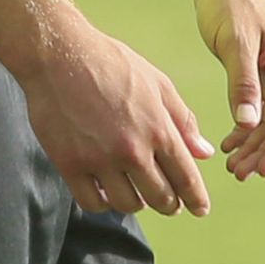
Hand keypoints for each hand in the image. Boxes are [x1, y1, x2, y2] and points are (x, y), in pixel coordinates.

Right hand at [21, 10, 215, 218]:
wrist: (59, 54)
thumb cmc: (111, 63)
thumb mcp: (157, 84)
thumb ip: (183, 121)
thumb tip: (206, 153)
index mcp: (158, 129)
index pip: (186, 177)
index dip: (197, 199)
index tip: (200, 209)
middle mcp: (131, 150)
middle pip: (160, 198)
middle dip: (171, 205)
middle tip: (170, 204)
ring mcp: (99, 159)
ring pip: (127, 205)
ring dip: (136, 204)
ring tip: (136, 195)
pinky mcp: (70, 164)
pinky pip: (92, 202)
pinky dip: (103, 203)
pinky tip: (105, 193)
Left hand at [194, 0, 264, 177]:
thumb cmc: (232, 2)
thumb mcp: (235, 43)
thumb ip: (243, 82)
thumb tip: (250, 124)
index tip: (261, 170)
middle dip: (264, 153)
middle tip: (239, 175)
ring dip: (253, 146)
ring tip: (232, 167)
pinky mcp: (256, 76)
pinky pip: (255, 112)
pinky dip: (244, 130)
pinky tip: (227, 145)